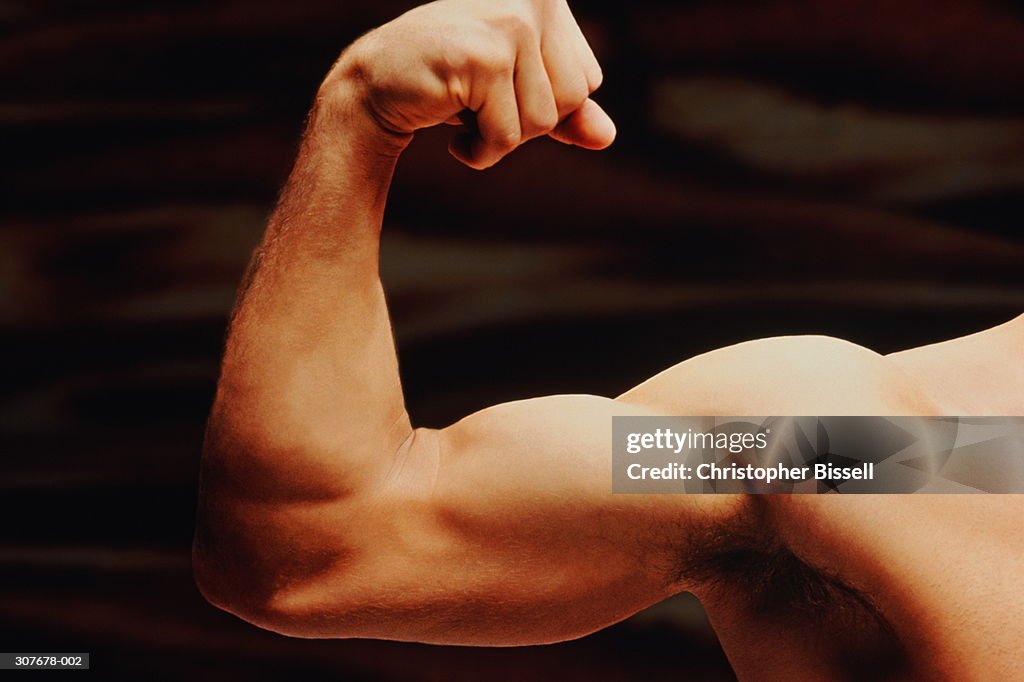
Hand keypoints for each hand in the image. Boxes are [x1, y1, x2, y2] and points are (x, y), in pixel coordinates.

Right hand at [323, 0, 615, 168]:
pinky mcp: (485, 56)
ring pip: (541, 122)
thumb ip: (565, 114)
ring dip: (498, 139)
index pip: (587, 81)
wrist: (374, 86)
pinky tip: (451, 131)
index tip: (499, 88)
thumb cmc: (448, 84)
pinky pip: (506, 136)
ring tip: (463, 112)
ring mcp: (510, 23)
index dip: (545, 105)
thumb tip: (606, 137)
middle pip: (571, 101)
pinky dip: (479, 152)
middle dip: (524, 123)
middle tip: (478, 102)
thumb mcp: (516, 95)